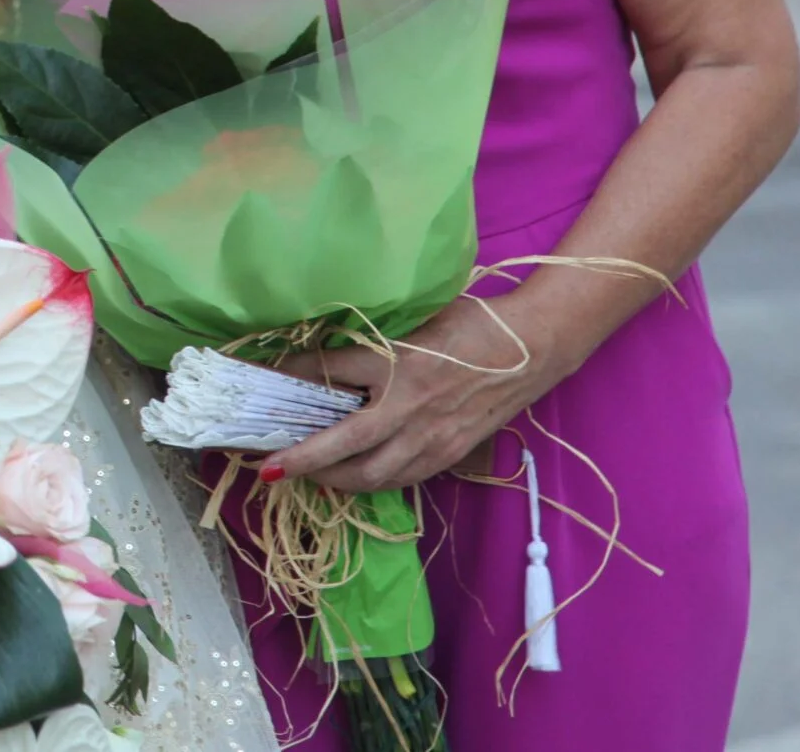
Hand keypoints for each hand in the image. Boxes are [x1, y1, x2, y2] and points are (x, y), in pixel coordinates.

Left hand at [264, 295, 572, 494]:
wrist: (534, 346)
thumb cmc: (473, 323)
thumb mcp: (417, 317)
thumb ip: (375, 337)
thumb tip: (327, 347)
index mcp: (399, 363)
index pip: (330, 371)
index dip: (293, 375)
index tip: (265, 379)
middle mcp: (412, 407)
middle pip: (344, 445)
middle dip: (302, 459)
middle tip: (268, 466)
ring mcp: (433, 437)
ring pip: (371, 475)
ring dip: (332, 479)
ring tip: (303, 474)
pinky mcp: (450, 454)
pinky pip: (400, 479)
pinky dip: (369, 482)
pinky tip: (350, 477)